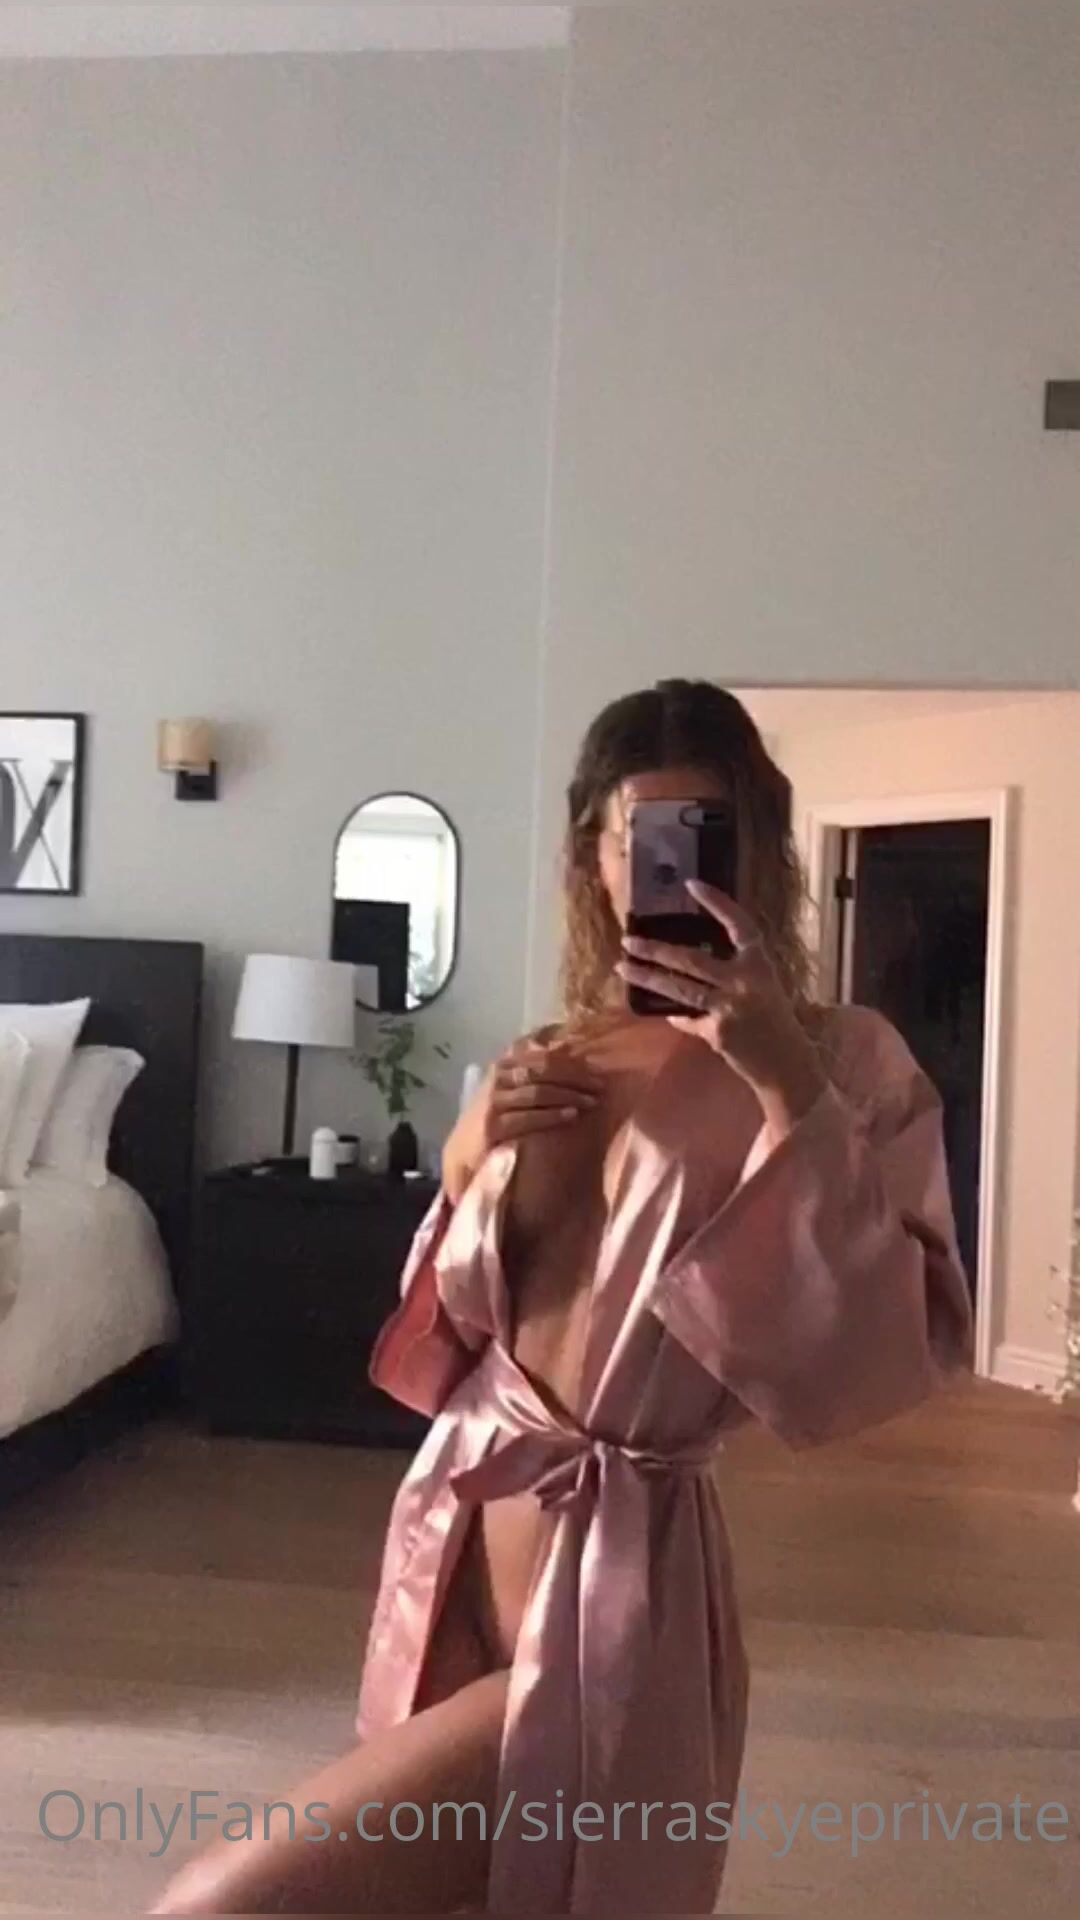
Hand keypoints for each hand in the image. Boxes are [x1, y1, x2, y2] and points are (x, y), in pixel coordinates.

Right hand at [442, 1038, 602, 1201]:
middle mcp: (497, 1076)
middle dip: (576, 1075)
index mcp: (504, 1062)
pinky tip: (572, 1116)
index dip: (570, 1056)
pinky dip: (552, 1116)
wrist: (463, 1154)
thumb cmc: (494, 1118)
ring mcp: (493, 1101)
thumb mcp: (511, 1088)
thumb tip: (569, 1053)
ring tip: (593, 1100)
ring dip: (569, 1094)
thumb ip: (534, 1071)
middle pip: (544, 1067)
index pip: (541, 1050)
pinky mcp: (492, 1126)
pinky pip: (528, 1117)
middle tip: (601, 1085)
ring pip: (538, 1090)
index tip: (596, 1061)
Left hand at [615, 880, 827, 1134]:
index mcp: (760, 965)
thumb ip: (730, 976)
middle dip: (655, 949)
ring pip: (679, 988)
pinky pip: (686, 1018)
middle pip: (692, 959)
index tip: (691, 884)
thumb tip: (687, 966)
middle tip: (628, 940)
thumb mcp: (760, 990)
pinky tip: (660, 1010)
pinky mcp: (717, 1032)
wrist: (788, 1065)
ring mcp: (730, 1007)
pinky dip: (673, 1014)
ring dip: (647, 977)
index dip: (717, 903)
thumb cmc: (774, 1024)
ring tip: (622, 967)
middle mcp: (745, 982)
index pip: (740, 925)